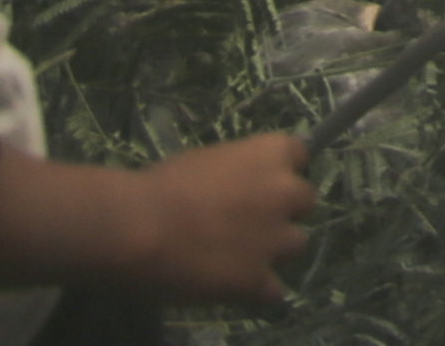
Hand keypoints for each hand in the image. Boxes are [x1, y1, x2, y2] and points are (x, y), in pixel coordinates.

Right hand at [127, 132, 315, 304]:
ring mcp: (275, 239)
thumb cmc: (163, 185)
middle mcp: (285, 193)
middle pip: (304, 202)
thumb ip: (239, 174)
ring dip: (274, 249)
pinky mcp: (258, 280)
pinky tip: (234, 288)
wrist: (140, 227)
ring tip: (238, 256)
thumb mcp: (209, 162)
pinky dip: (257, 290)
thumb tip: (240, 190)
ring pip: (296, 245)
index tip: (262, 183)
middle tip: (249, 221)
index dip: (281, 172)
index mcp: (271, 154)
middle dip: (282, 210)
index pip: (299, 155)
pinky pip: (274, 290)